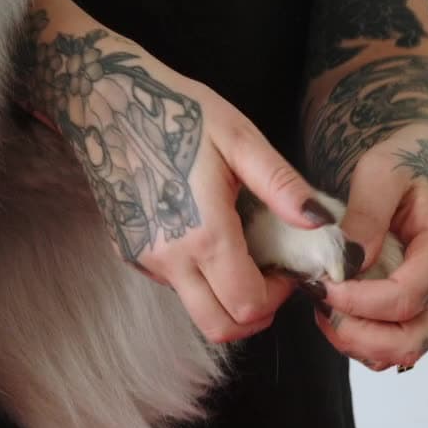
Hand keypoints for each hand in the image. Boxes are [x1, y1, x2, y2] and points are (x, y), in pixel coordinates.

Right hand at [27, 23, 339, 345]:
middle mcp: (169, 257)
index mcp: (203, 232)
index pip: (248, 305)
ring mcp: (144, 257)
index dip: (279, 296)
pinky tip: (204, 233)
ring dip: (224, 296)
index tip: (287, 265)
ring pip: (195, 307)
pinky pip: (171, 284)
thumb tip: (321, 224)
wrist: (106, 101)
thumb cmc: (176, 112)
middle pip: (220, 326)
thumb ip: (281, 184)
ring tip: (239, 248)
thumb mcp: (238, 137)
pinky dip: (197, 277)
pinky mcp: (128, 250)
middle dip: (254, 313)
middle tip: (270, 276)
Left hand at [309, 127, 427, 371]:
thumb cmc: (403, 164)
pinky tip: (332, 309)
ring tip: (321, 305)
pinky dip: (359, 339)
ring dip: (356, 340)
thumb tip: (350, 259)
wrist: (417, 166)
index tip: (322, 286)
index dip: (362, 302)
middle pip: (410, 339)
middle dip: (358, 333)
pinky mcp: (416, 311)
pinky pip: (390, 345)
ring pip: (400, 351)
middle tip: (318, 305)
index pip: (409, 296)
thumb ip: (368, 213)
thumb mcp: (381, 170)